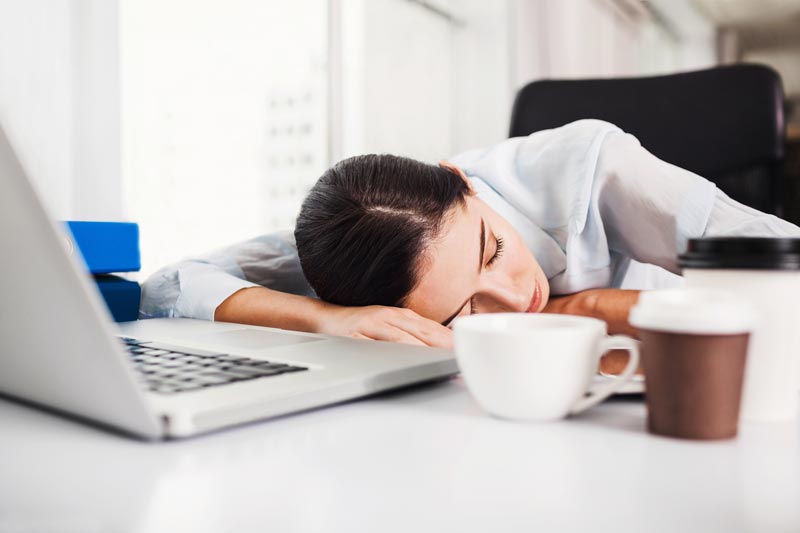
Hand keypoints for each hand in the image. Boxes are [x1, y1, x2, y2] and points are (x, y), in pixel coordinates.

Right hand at [315, 304, 453, 348]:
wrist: (323, 319)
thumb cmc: (360, 326)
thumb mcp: (389, 326)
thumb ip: (413, 336)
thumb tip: (442, 351)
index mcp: (402, 316)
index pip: (434, 329)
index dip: (453, 342)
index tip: (471, 353)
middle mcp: (390, 317)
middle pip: (424, 333)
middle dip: (446, 347)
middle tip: (464, 360)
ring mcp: (373, 325)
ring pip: (404, 339)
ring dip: (425, 351)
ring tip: (443, 361)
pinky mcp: (356, 337)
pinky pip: (378, 346)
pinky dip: (395, 353)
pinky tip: (407, 361)